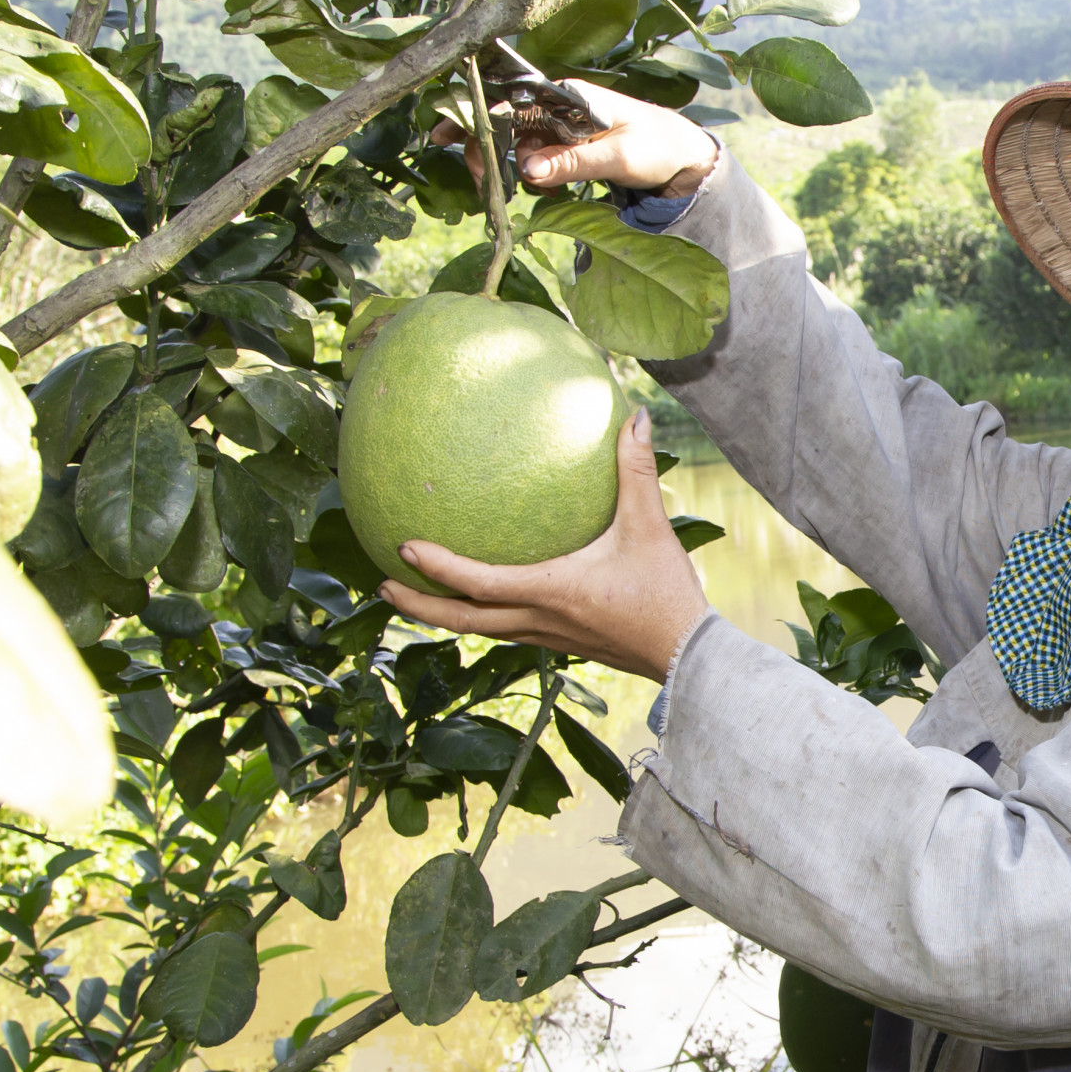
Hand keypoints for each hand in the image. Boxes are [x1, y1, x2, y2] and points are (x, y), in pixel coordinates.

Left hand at [377, 410, 708, 680]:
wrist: (687, 654)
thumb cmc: (666, 592)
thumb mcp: (650, 526)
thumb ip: (636, 470)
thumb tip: (632, 417)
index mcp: (550, 590)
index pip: (478, 582)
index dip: (437, 567)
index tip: (404, 546)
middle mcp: (539, 620)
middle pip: (462, 620)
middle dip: (418, 606)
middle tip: (382, 584)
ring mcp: (548, 637)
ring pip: (480, 630)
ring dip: (443, 615)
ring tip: (415, 595)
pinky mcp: (562, 642)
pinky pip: (507, 629)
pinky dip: (480, 615)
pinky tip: (484, 597)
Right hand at [429, 79, 717, 199]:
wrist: (681, 153)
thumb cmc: (656, 146)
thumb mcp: (618, 156)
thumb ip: (573, 161)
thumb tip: (527, 170)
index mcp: (568, 96)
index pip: (508, 97)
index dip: (472, 112)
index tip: (441, 132)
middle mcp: (557, 104)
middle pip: (501, 119)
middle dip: (484, 148)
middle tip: (487, 183)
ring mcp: (558, 124)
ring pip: (513, 141)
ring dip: (509, 167)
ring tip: (524, 191)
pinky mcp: (563, 143)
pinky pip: (531, 156)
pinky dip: (529, 174)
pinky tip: (545, 191)